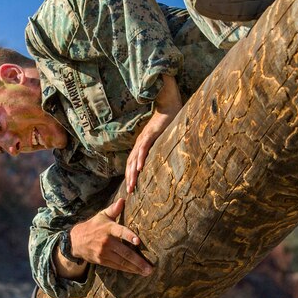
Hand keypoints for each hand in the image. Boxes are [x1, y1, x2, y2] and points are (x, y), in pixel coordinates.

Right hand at [70, 198, 152, 275]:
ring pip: (122, 262)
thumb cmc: (93, 226)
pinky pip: (116, 266)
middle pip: (124, 252)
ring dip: (135, 268)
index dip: (129, 236)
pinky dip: (127, 269)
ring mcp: (104, 252)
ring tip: (146, 272)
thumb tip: (123, 199)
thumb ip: (114, 209)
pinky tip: (135, 271)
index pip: (120, 231)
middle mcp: (106, 241)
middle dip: (138, 260)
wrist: (76, 241)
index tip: (138, 241)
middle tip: (150, 267)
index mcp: (108, 228)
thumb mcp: (102, 215)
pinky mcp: (102, 261)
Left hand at [126, 75, 181, 192]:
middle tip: (128, 193)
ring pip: (134, 158)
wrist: (169, 104)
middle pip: (131, 163)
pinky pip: (143, 148)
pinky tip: (139, 168)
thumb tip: (164, 158)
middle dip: (129, 179)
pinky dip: (140, 158)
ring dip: (132, 173)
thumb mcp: (163, 137)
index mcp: (142, 144)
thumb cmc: (167, 121)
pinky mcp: (150, 133)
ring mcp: (144, 137)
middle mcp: (140, 142)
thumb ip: (161, 146)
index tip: (131, 187)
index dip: (130, 175)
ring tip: (131, 185)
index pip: (133, 162)